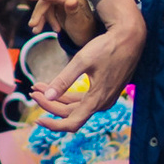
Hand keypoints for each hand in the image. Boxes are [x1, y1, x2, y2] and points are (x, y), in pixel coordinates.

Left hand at [32, 0, 143, 130]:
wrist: (130, 38)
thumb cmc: (107, 47)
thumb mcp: (82, 60)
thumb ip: (64, 80)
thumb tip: (47, 96)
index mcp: (97, 100)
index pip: (72, 123)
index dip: (54, 125)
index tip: (37, 120)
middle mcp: (102, 103)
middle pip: (70, 112)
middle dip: (49, 103)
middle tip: (33, 91)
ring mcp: (105, 98)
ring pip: (75, 105)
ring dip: (56, 98)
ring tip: (39, 86)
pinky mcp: (105, 91)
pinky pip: (83, 99)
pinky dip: (66, 94)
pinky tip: (54, 86)